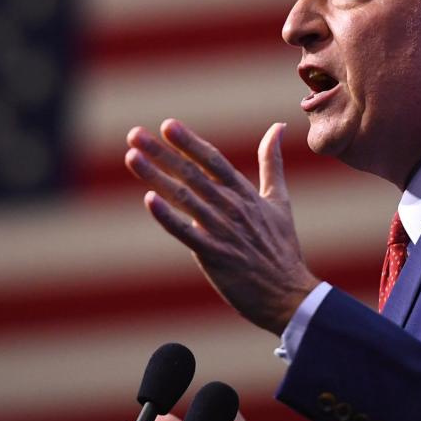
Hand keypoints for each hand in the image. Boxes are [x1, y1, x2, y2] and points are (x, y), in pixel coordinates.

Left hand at [124, 119, 318, 333]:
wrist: (288, 295)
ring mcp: (222, 230)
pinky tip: (148, 200)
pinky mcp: (214, 254)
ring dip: (156, 176)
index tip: (167, 125)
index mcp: (245, 193)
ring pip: (183, 197)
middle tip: (134, 134)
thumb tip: (278, 127)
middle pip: (192, 173)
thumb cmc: (281, 248)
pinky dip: (167, 216)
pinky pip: (186, 232)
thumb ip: (272, 162)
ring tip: (132, 157)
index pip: (212, 160)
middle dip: (162, 152)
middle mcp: (232, 207)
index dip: (189, 142)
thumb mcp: (279, 200)